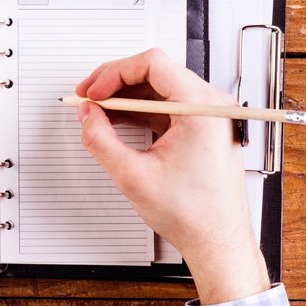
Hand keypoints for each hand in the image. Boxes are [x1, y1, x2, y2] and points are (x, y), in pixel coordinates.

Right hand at [76, 49, 270, 305]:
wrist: (218, 241)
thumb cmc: (193, 215)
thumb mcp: (132, 175)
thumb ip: (100, 139)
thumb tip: (87, 116)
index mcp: (201, 108)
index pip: (152, 64)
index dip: (114, 73)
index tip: (93, 91)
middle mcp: (212, 106)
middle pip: (156, 73)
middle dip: (116, 83)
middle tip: (89, 98)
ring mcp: (211, 117)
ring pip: (161, 89)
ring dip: (127, 97)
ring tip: (99, 111)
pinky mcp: (205, 129)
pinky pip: (169, 108)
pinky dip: (142, 111)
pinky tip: (119, 121)